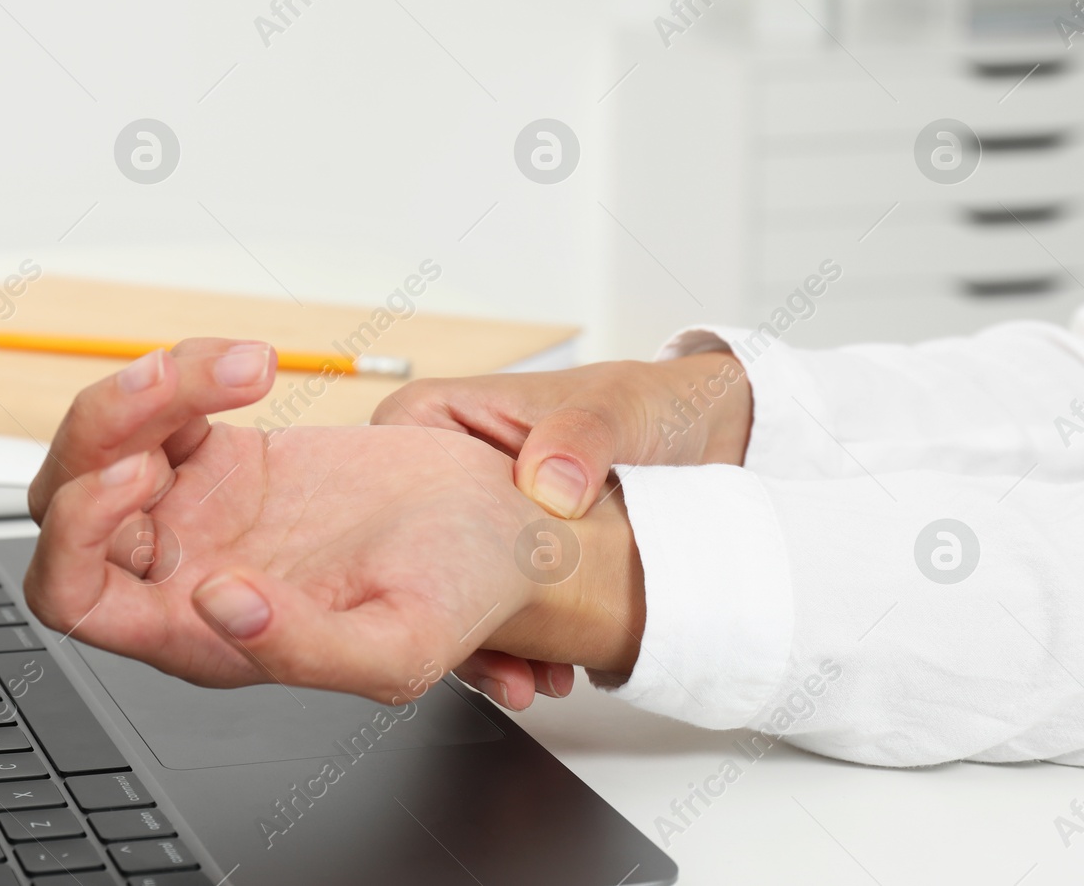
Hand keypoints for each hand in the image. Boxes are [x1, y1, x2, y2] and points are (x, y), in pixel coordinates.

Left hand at [23, 339, 643, 706]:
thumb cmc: (464, 596)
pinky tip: (251, 366)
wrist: (509, 527)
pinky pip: (164, 406)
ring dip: (147, 391)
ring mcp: (199, 512)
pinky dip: (189, 372)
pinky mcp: (224, 457)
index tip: (132, 474)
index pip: (74, 600)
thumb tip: (213, 604)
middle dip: (99, 438)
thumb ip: (303, 649)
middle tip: (167, 398)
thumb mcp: (401, 647)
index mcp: (202, 638)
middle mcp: (184, 575)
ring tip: (237, 367)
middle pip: (69, 510)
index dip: (72, 538)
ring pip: (108, 447)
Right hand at [371, 352, 747, 705]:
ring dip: (486, 643)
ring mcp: (472, 523)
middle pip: (412, 556)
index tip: (451, 591)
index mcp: (440, 417)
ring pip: (449, 593)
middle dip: (452, 615)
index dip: (404, 544)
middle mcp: (444, 471)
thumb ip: (581, 437)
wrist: (701, 442)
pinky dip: (517, 646)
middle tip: (501, 663)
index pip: (382, 479)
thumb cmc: (646, 406)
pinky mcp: (503, 562)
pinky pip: (489, 610)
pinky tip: (547, 669)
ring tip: (530, 677)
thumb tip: (547, 483)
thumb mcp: (617, 410)